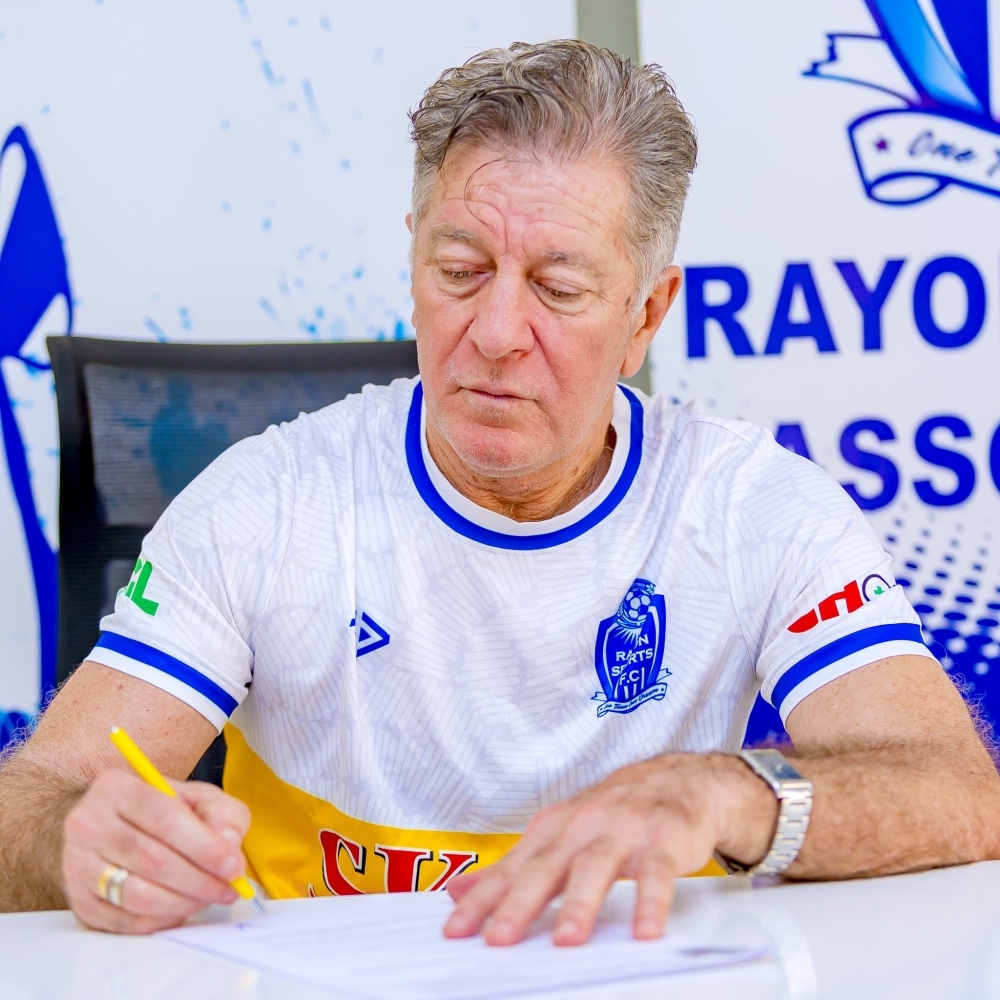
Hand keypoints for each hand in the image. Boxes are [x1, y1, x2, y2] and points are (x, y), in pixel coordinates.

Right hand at [62, 768, 250, 932]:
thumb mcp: (197, 797)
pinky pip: (124, 921)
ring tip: (208, 897)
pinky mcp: (79, 900)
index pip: (164, 818)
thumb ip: (222, 814)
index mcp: (117, 787)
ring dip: (183, 902)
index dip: (204, 846)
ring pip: (137, 895)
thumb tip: (229, 843)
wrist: (113, 826)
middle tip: (228, 888)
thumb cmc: (161, 810)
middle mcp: (88, 824)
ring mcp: (77, 865)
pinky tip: (182, 908)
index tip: (233, 865)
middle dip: (199, 880)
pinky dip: (161, 920)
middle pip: (152, 859)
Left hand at [443, 753, 776, 945]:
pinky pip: (657, 873)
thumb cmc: (612, 814)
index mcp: (553, 829)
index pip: (510, 869)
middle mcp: (583, 825)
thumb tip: (458, 893)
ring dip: (581, 904)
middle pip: (547, 867)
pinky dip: (651, 902)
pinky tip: (645, 931)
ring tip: (566, 940)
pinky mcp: (663, 840)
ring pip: (597, 867)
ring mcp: (623, 830)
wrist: (676, 780)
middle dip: (521, 903)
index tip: (456, 930)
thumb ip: (513, 868)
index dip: (482, 900)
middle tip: (500, 938)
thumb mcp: (558, 833)